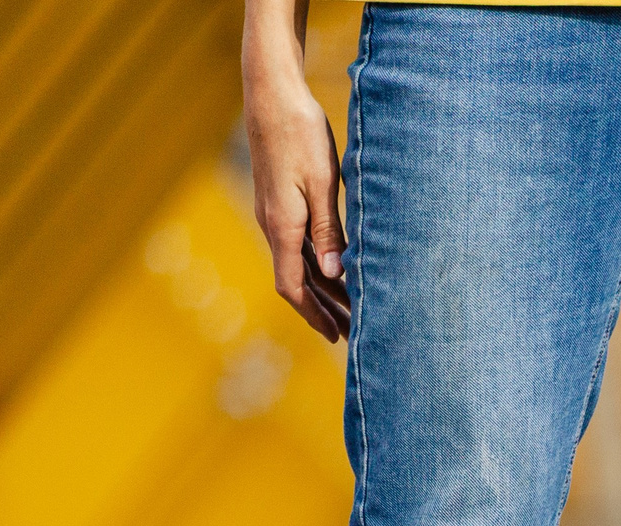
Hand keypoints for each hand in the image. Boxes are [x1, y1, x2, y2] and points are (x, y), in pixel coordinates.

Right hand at [243, 1, 349, 341]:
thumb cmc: (301, 133)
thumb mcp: (322, 182)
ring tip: (347, 309)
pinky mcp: (277, 199)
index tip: (336, 336)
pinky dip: (314, 264)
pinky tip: (333, 268)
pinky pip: (294, 243)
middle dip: (321, 310)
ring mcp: (272, 212)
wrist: (271, 93)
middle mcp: (272, 224)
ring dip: (320, 289)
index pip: (293, 286)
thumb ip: (328, 229)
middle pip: (295, 281)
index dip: (314, 314)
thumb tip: (334, 274)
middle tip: (349, 334)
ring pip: (295, 263)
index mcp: (282, 225)